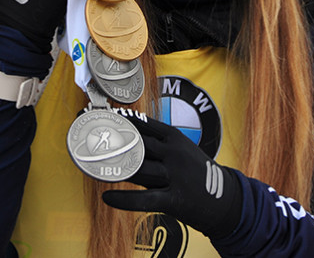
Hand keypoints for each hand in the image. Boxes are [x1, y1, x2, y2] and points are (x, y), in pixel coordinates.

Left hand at [102, 115, 242, 238]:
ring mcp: (175, 176)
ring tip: (91, 163)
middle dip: (111, 138)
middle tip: (88, 133)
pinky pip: (144, 199)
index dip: (119, 119)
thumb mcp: (180, 151)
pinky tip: (107, 197)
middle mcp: (173, 153)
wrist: (224, 200)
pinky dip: (124, 199)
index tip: (98, 113)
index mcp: (174, 137)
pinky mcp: (174, 199)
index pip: (142, 124)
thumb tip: (123, 139)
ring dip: (113, 166)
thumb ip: (154, 146)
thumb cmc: (195, 173)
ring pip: (139, 168)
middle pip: (137, 143)